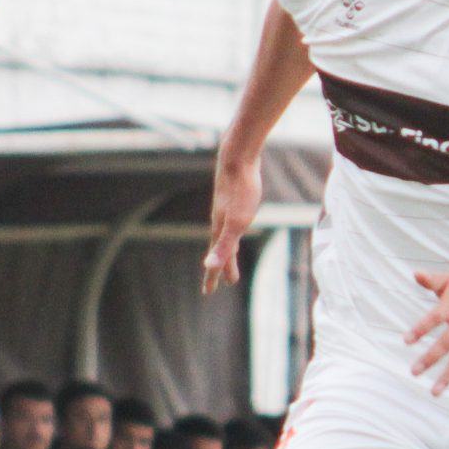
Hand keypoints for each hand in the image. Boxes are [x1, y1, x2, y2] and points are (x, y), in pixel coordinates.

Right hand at [202, 150, 264, 293]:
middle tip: (225, 282)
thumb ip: (224, 245)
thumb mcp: (237, 222)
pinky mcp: (235, 197)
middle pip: (221, 249)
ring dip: (228, 248)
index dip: (213, 276)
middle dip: (221, 267)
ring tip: (231, 256)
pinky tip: (238, 222)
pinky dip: (233, 229)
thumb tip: (209, 266)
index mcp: (220, 228)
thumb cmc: (241, 190)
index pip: (215, 259)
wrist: (238, 156)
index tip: (208, 293)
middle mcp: (220, 220)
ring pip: (226, 234)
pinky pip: (233, 219)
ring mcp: (226, 208)